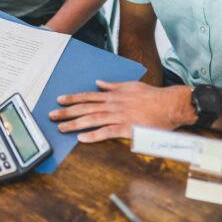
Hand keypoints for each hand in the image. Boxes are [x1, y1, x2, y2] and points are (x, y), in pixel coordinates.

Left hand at [48, 81, 194, 142]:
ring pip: (92, 120)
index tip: (59, 100)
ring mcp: (119, 116)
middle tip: (51, 115)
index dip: (72, 98)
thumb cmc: (153, 96)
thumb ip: (113, 86)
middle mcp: (113, 105)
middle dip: (67, 112)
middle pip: (85, 108)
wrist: (170, 104)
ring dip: (75, 124)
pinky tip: (82, 139)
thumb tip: (99, 83)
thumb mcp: (131, 86)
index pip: (88, 96)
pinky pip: (107, 132)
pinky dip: (94, 135)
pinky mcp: (127, 128)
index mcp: (113, 96)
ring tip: (61, 128)